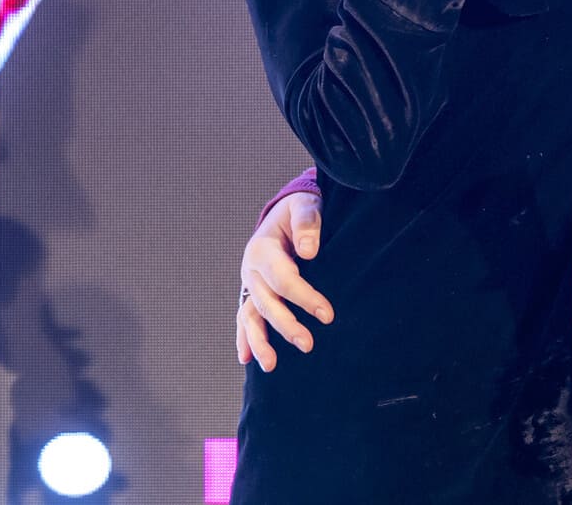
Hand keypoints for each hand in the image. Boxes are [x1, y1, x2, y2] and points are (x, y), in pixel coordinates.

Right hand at [237, 191, 333, 370]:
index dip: (304, 298)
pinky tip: (247, 359)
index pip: (283, 279)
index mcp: (262, 248)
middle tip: (308, 345)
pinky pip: (244, 317)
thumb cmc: (299, 210)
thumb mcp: (305, 205)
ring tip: (271, 366)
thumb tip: (308, 251)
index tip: (327, 315)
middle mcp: (251, 269)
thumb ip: (308, 223)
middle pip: (266, 302)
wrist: (285, 212)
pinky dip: (244, 338)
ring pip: (250, 316)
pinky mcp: (252, 293)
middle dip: (286, 325)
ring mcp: (249, 283)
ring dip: (259, 341)